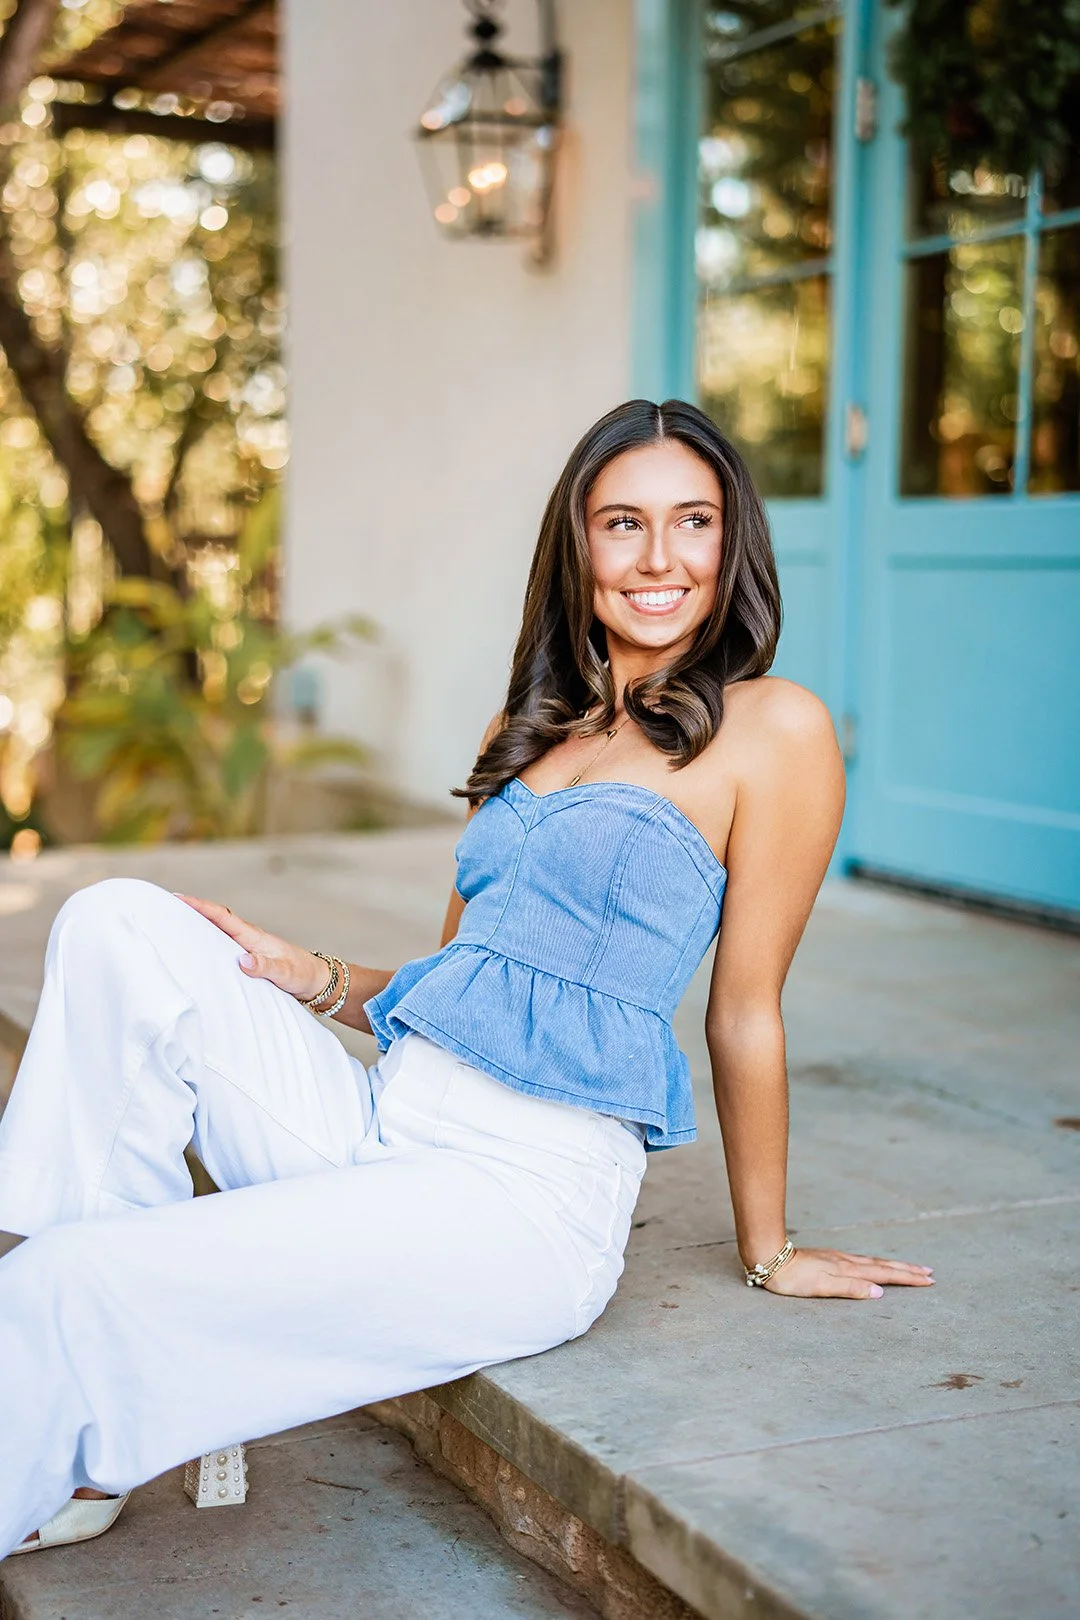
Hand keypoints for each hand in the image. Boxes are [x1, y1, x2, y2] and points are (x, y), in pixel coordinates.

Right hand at [173, 894, 331, 1001]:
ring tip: (170, 924)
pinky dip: (206, 943)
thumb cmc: (302, 975)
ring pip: (217, 933)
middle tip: (164, 906)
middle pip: (215, 920)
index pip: (223, 917)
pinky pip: (221, 947)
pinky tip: (194, 950)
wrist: (316, 981)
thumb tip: (242, 961)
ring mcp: (246, 948)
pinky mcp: (247, 958)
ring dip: (197, 927)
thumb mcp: (285, 973)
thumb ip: (265, 967)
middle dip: (191, 911)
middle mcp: (247, 938)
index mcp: (254, 937)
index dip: (201, 906)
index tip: (179, 898)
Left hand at [760, 1246, 934, 1299]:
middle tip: (929, 1273)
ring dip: (895, 1266)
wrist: (771, 1259)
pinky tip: (876, 1266)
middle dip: (907, 1270)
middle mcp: (848, 1262)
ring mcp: (840, 1260)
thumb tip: (880, 1292)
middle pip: (884, 1265)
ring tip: (910, 1268)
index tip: (928, 1280)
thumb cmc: (794, 1278)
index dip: (907, 1278)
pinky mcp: (831, 1259)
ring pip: (874, 1262)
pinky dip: (877, 1264)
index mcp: (849, 1270)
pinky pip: (863, 1262)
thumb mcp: (823, 1286)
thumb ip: (851, 1288)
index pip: (885, 1274)